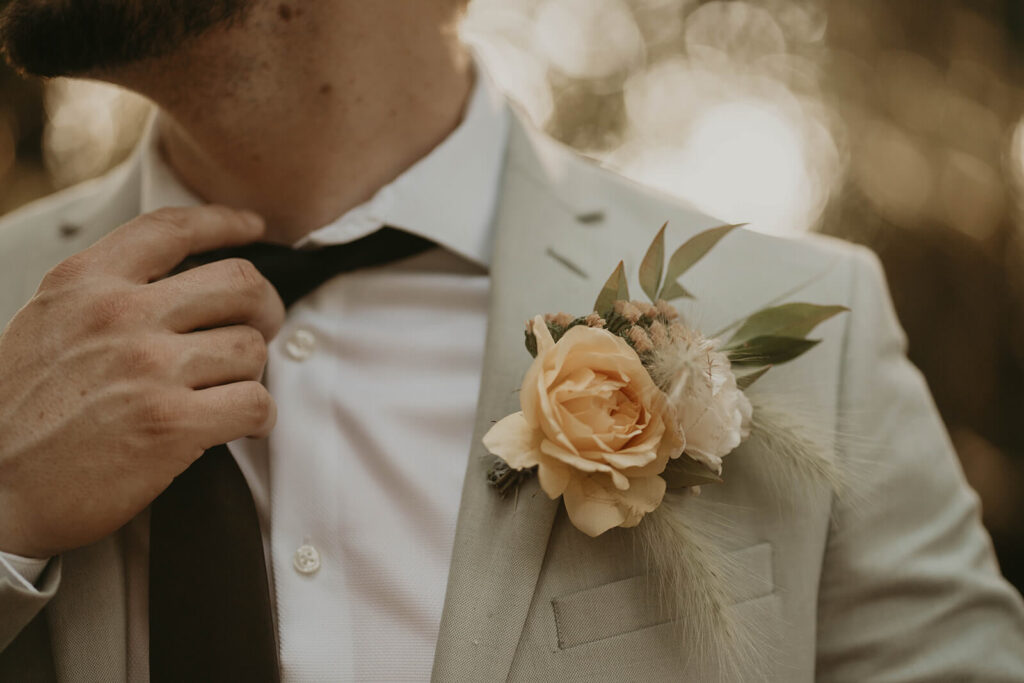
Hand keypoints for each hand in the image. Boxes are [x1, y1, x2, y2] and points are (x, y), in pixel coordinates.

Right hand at [0, 206, 284, 558]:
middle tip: (260, 329)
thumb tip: (179, 284)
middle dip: (264, 307)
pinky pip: (255, 404)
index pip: (171, 228)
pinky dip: (259, 417)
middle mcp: (119, 315)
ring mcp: (148, 369)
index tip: (253, 228)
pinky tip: (242, 425)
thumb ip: (106, 295)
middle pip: (239, 282)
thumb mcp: (46, 325)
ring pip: (251, 348)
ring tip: (230, 391)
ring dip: (252, 373)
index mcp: (84, 283)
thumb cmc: (20, 418)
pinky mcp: (172, 424)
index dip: (224, 222)